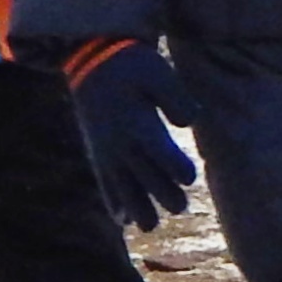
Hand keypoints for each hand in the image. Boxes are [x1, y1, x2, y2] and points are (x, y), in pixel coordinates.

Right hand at [63, 38, 199, 231]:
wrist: (90, 56)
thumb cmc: (130, 63)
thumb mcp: (159, 71)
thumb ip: (177, 98)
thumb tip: (191, 120)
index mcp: (139, 125)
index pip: (164, 159)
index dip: (180, 171)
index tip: (189, 176)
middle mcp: (122, 144)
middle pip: (146, 181)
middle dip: (164, 197)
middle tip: (179, 206)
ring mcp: (106, 149)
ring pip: (123, 188)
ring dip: (138, 208)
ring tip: (150, 225)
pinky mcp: (96, 150)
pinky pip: (104, 182)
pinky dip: (112, 201)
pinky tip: (121, 219)